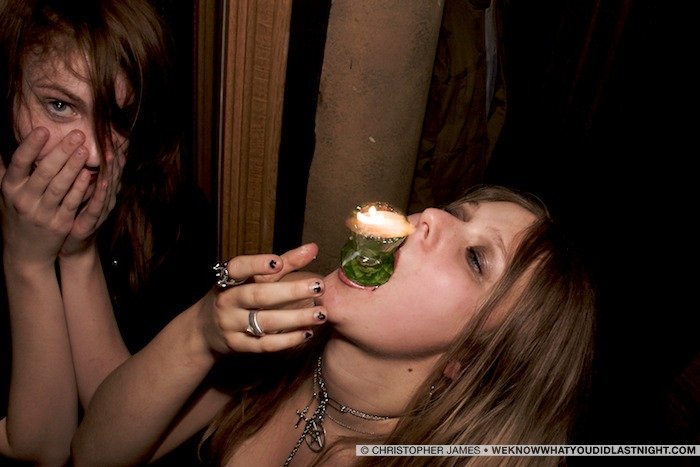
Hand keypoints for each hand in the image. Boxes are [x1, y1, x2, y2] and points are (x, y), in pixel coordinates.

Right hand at [0, 128, 89, 266]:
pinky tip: (89, 175)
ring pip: (59, 187)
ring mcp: (42, 213)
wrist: (25, 252)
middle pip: (44, 172)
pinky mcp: (59, 225)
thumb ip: (8, 169)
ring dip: (73, 167)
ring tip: (85, 150)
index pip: (18, 163)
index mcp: (9, 188)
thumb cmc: (18, 215)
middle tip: (77, 134)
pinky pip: (71, 204)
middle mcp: (23, 200)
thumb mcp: (6, 193)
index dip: (31, 146)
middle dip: (61, 151)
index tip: (43, 130)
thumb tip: (4, 140)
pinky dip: (80, 189)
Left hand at [60, 145, 124, 257]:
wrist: (69, 246)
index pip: (109, 168)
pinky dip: (100, 192)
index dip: (112, 152)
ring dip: (110, 171)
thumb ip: (77, 172)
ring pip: (108, 188)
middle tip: (114, 139)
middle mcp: (104, 199)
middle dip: (114, 157)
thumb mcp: (75, 191)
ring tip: (112, 155)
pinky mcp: (91, 223)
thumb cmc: (70, 215)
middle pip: (113, 175)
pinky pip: (97, 205)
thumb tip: (72, 148)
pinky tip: (101, 180)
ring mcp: (100, 211)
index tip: (112, 134)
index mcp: (101, 190)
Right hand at [197, 244, 326, 353]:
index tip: (278, 261)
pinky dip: (287, 340)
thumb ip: (284, 263)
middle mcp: (227, 301)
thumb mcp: (253, 278)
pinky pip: (265, 344)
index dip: (256, 264)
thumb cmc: (237, 295)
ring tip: (321, 314)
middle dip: (291, 291)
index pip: (239, 268)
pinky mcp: (238, 345)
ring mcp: (230, 325)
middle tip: (318, 286)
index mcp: (229, 279)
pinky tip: (307, 332)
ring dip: (295, 318)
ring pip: (265, 322)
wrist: (205, 329)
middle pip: (259, 295)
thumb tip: (313, 247)